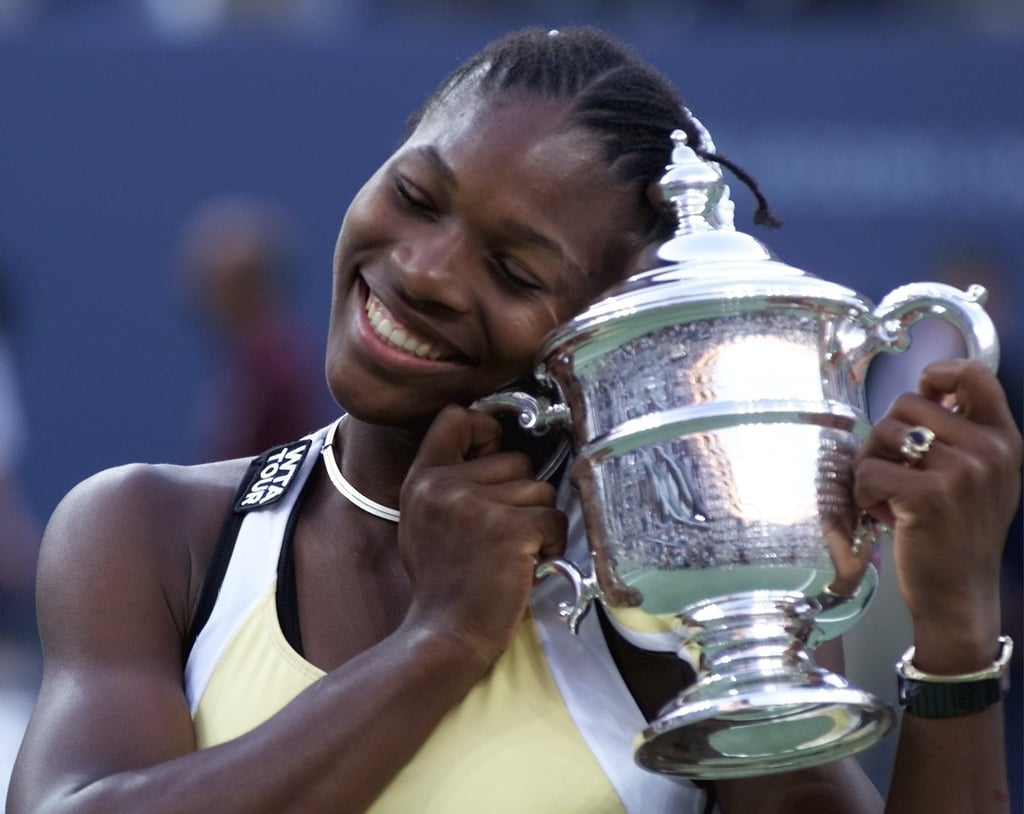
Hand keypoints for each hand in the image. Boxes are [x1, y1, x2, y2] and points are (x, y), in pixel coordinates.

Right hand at [397, 405, 566, 671]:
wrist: (446, 635)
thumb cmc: (444, 583)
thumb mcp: (425, 520)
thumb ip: (448, 482)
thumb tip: (493, 450)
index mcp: (422, 479)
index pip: (456, 417)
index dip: (485, 431)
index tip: (492, 461)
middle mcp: (444, 484)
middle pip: (516, 460)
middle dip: (521, 495)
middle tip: (501, 534)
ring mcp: (477, 505)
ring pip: (540, 489)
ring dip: (537, 521)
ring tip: (512, 552)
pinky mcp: (509, 529)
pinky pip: (553, 517)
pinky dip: (552, 542)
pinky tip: (530, 563)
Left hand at [853, 359, 1021, 668]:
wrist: (960, 595)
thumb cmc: (956, 535)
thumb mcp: (981, 478)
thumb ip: (962, 436)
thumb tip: (928, 390)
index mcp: (1003, 440)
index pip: (975, 375)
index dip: (938, 374)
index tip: (924, 394)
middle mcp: (988, 451)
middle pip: (907, 404)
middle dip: (885, 435)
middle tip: (889, 470)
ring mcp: (961, 471)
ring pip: (883, 434)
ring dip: (870, 464)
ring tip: (886, 496)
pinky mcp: (928, 495)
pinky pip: (869, 470)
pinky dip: (862, 492)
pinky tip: (879, 513)